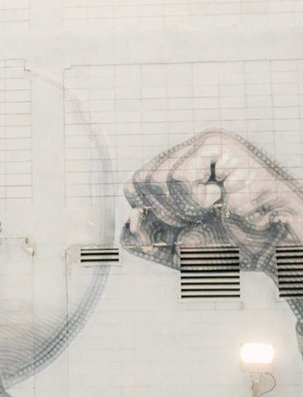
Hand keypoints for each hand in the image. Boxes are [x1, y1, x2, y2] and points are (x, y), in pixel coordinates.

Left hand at [122, 130, 302, 273]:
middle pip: (139, 181)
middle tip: (199, 216)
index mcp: (174, 172)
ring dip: (183, 208)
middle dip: (165, 213)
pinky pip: (179, 177)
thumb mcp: (171, 249)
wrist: (269, 245)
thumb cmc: (227, 244)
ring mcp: (202, 145)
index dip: (148, 214)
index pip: (133, 187)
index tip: (181, 224)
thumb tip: (130, 218)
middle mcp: (186, 153)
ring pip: (156, 178)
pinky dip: (196, 200)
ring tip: (213, 207)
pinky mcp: (218, 144)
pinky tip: (222, 197)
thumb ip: (140, 239)